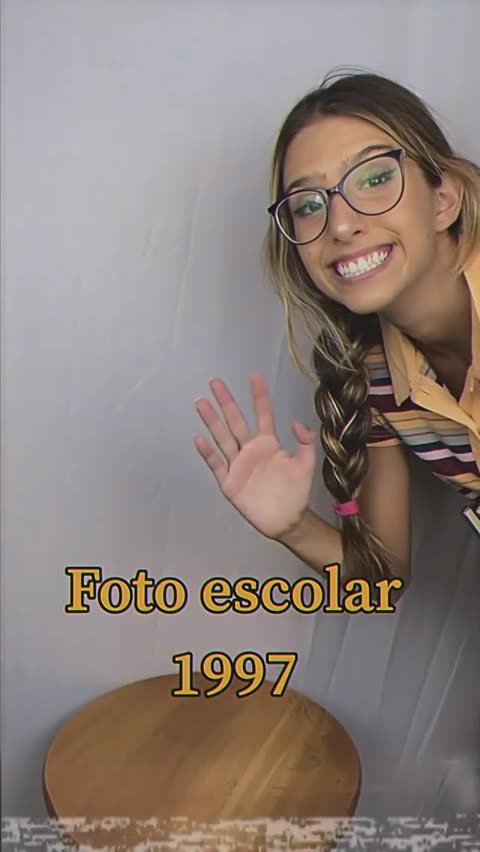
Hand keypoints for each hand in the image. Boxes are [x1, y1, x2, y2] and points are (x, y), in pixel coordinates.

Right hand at [193, 373, 316, 539]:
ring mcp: (238, 465)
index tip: (254, 376)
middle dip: (226, 401)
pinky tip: (199, 438)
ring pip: (222, 438)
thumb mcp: (306, 464)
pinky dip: (208, 452)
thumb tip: (295, 421)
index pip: (262, 414)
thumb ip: (305, 441)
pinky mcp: (229, 482)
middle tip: (215, 382)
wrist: (287, 520)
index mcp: (268, 444)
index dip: (259, 396)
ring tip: (201, 403)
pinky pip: (217, 464)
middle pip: (236, 421)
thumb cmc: (296, 492)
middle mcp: (250, 450)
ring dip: (212, 421)